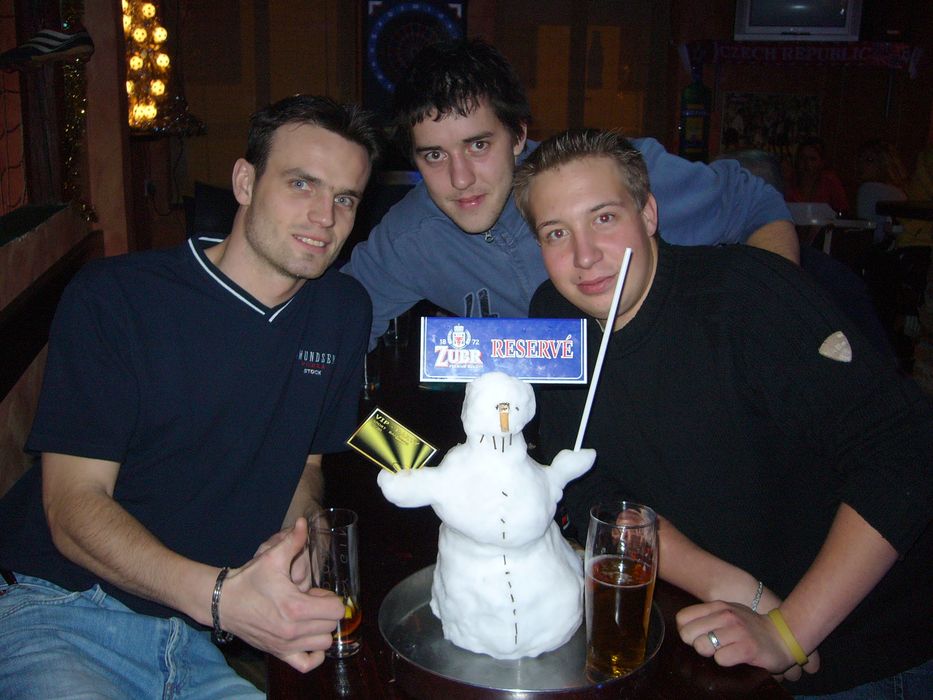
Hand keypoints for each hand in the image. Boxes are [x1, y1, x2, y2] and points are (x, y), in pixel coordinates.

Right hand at [221, 517, 344, 671]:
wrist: (224, 602)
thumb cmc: (249, 580)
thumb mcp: (271, 557)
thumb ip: (292, 540)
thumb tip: (303, 522)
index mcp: (296, 607)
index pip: (336, 609)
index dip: (331, 598)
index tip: (317, 592)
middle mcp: (293, 630)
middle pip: (331, 626)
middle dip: (326, 612)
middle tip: (311, 603)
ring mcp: (286, 645)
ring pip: (324, 644)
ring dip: (321, 630)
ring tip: (308, 618)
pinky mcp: (279, 654)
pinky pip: (307, 664)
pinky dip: (313, 655)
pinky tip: (308, 639)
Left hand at [676, 601, 820, 681]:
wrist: (783, 636)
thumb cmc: (749, 627)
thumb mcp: (727, 613)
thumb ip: (707, 617)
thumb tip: (683, 630)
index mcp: (718, 606)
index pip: (682, 619)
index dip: (686, 632)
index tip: (699, 637)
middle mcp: (725, 615)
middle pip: (688, 635)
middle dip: (697, 645)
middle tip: (713, 647)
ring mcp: (737, 631)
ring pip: (702, 647)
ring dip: (712, 654)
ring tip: (725, 651)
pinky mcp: (747, 648)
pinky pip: (721, 659)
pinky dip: (726, 662)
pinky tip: (736, 657)